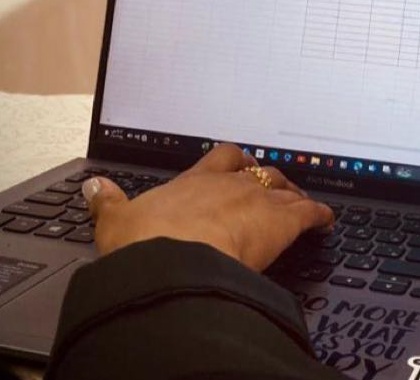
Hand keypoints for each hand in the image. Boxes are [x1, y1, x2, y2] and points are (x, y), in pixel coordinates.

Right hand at [81, 144, 333, 271]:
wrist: (173, 261)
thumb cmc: (145, 243)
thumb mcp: (115, 219)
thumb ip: (106, 201)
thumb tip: (93, 186)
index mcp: (194, 181)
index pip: (221, 158)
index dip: (235, 161)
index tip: (240, 166)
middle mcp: (231, 184)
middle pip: (260, 171)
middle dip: (270, 177)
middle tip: (276, 185)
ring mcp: (259, 200)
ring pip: (287, 189)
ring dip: (296, 195)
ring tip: (302, 202)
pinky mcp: (282, 223)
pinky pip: (309, 213)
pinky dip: (320, 216)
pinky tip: (326, 221)